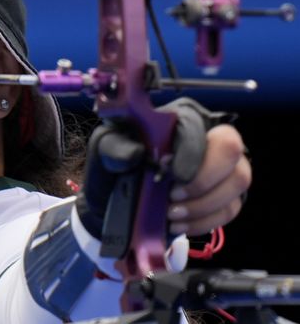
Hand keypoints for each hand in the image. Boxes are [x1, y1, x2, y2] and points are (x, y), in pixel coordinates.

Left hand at [77, 98, 250, 240]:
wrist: (112, 198)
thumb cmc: (114, 165)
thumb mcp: (106, 149)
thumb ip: (116, 147)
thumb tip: (137, 153)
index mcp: (180, 118)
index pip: (200, 128)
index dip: (188, 153)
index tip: (166, 173)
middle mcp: (210, 138)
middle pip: (232, 151)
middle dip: (203, 180)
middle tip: (172, 197)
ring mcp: (223, 168)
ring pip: (238, 182)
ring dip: (203, 204)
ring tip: (171, 214)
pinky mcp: (225, 196)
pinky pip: (230, 209)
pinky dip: (204, 221)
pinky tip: (178, 224)